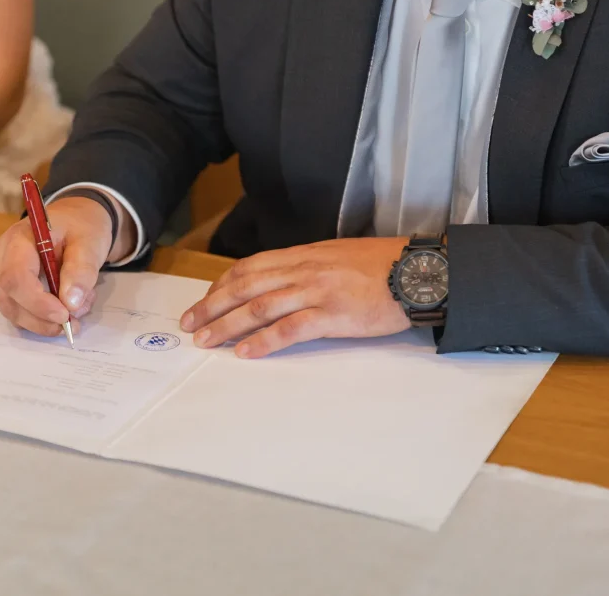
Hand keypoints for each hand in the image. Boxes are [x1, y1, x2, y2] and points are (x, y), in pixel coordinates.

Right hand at [0, 195, 131, 336]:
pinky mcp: (12, 289)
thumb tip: (70, 303)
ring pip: (14, 312)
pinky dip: (45, 320)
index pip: (15, 277)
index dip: (37, 302)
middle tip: (74, 324)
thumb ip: (81, 270)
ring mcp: (4, 275)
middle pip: (10, 300)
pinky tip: (67, 307)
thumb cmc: (80, 227)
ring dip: (45, 323)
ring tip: (76, 310)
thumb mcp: (89, 242)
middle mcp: (4, 259)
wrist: (76, 221)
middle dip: (42, 319)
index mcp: (18, 240)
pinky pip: (22, 313)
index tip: (64, 315)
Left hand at [180, 237, 410, 357]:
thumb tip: (284, 282)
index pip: (251, 267)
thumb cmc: (382, 266)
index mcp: (303, 255)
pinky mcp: (333, 315)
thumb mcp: (337, 256)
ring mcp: (317, 291)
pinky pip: (290, 329)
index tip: (205, 299)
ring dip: (227, 324)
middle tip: (189, 323)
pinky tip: (245, 352)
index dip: (222, 284)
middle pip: (246, 286)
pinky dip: (264, 341)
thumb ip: (309, 268)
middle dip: (212, 305)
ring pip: (260, 306)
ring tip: (205, 340)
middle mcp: (303, 270)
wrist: (419, 271)